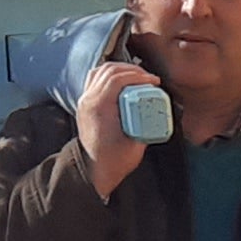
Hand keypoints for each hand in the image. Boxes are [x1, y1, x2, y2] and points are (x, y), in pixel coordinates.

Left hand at [73, 55, 150, 198]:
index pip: (117, 78)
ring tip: (138, 76)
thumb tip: (156, 106)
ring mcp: (84, 100)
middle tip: (148, 78)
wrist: (93, 171)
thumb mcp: (137, 142)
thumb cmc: (114, 160)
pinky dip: (110, 75)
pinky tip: (123, 81)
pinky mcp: (85, 103)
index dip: (138, 75)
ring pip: (100, 71)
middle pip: (108, 70)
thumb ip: (146, 122)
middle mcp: (89, 100)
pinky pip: (95, 79)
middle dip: (132, 69)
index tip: (153, 81)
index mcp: (99, 108)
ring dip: (120, 69)